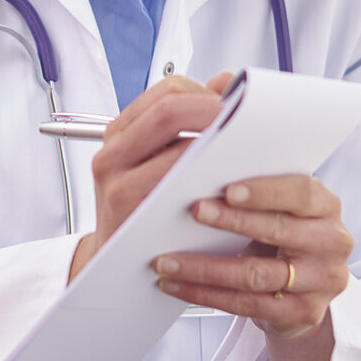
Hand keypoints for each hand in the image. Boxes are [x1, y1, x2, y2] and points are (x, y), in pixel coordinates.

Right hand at [68, 72, 234, 281]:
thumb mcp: (157, 168)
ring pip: (175, 143)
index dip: (206, 93)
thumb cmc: (147, 219)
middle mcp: (111, 154)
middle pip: (169, 109)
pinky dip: (211, 177)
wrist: (117, 277)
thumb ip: (188, 126)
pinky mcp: (128, 209)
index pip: (166, 94)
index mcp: (119, 136)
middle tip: (250, 125)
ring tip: (248, 150)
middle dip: (215, 111)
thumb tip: (225, 83)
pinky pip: (178, 181)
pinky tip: (233, 182)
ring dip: (219, 143)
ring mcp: (116, 182)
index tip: (239, 105)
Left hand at [151, 173, 352, 340]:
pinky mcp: (304, 313)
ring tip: (165, 261)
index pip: (302, 193)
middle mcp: (333, 243)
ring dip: (204, 268)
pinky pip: (247, 305)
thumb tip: (199, 177)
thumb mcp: (279, 208)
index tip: (228, 190)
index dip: (265, 192)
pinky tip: (175, 285)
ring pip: (256, 274)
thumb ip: (254, 194)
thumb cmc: (280, 233)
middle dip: (231, 222)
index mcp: (326, 207)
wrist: (303, 287)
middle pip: (279, 231)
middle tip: (192, 212)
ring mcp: (323, 281)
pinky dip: (205, 295)